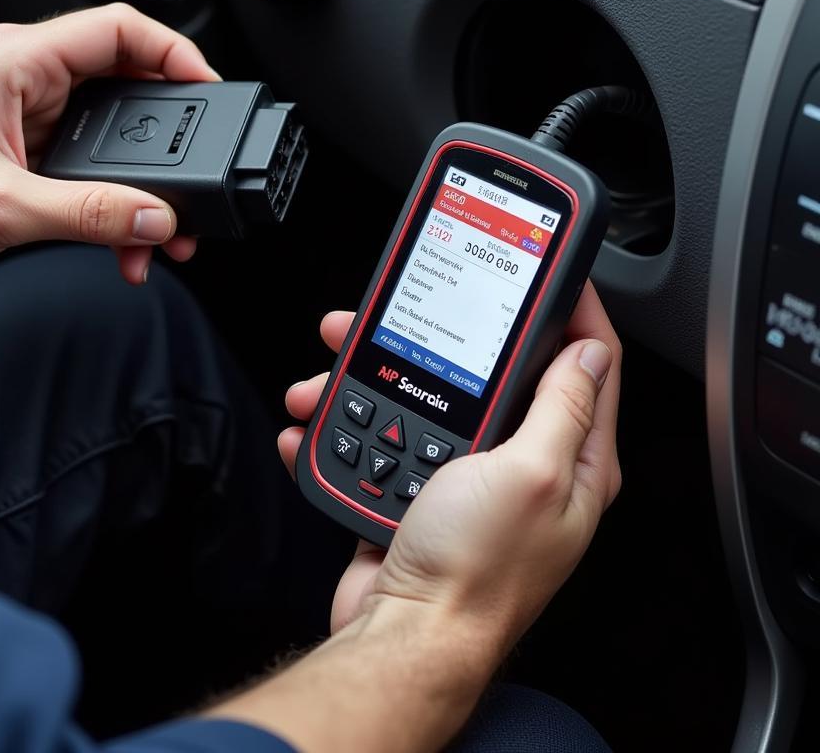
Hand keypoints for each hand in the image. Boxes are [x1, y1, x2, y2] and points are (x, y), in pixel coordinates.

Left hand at [0, 4, 217, 282]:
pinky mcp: (26, 147)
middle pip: (127, 85)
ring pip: (112, 134)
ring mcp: (29, 113)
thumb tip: (154, 218)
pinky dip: (112, 200)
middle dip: (169, 138)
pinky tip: (120, 239)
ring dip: (141, 182)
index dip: (175, 52)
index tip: (209, 89)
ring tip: (159, 230)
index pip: (120, 30)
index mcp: (19, 61)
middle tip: (195, 178)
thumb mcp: (0, 206)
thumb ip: (88, 214)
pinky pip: (90, 165)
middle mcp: (28, 77)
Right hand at [280, 283, 621, 640]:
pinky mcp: (418, 490)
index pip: (588, 363)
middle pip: (491, 372)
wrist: (405, 638)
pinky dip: (346, 424)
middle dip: (442, 335)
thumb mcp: (531, 473)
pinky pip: (384, 436)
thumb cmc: (473, 573)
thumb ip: (561, 408)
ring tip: (330, 372)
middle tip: (398, 310)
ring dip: (372, 378)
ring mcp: (469, 477)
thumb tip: (587, 352)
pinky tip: (318, 420)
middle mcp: (527, 466)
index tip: (548, 270)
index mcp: (573, 461)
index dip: (570, 309)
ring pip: (426, 396)